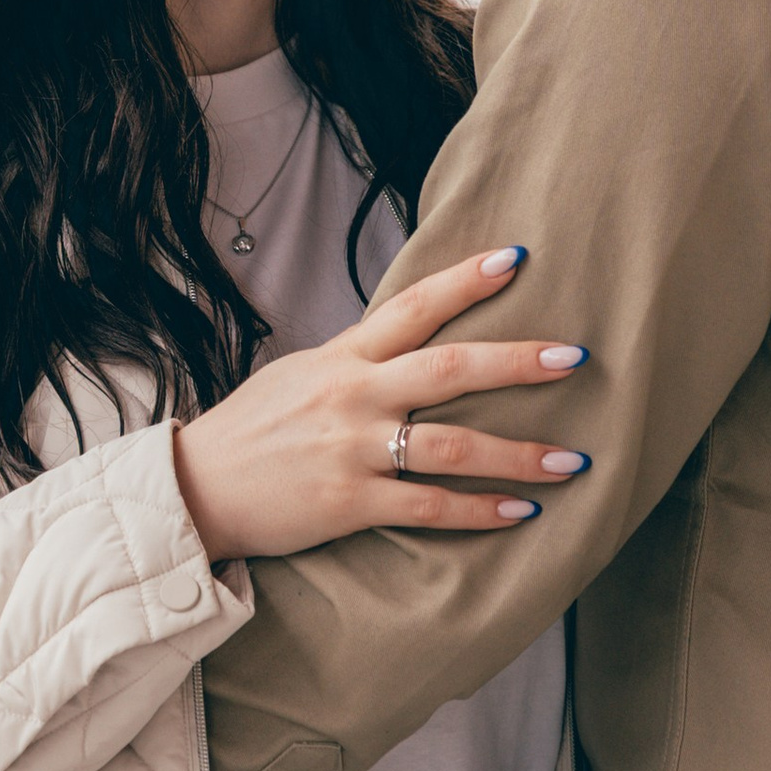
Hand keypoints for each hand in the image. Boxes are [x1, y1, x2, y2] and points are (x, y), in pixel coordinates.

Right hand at [171, 248, 589, 561]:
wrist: (195, 491)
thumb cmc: (253, 432)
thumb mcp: (300, 376)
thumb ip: (357, 360)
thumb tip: (408, 340)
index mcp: (343, 358)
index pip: (412, 306)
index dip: (465, 281)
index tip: (516, 259)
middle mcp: (352, 396)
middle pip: (448, 369)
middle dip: (517, 362)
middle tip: (574, 357)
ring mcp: (352, 450)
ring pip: (451, 446)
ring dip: (518, 453)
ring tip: (571, 460)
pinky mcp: (349, 503)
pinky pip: (429, 507)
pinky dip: (480, 511)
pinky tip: (520, 511)